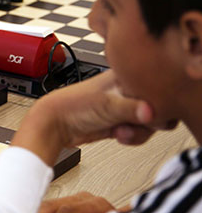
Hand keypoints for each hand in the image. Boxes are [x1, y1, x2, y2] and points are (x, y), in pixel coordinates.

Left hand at [12, 70, 156, 165]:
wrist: (54, 124)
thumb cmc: (71, 106)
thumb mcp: (106, 105)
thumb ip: (131, 109)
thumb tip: (153, 113)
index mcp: (125, 75)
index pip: (156, 86)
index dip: (158, 100)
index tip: (150, 110)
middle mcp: (127, 90)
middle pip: (158, 106)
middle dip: (148, 119)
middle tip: (137, 122)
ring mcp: (124, 107)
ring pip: (149, 122)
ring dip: (138, 130)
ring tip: (121, 130)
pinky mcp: (120, 123)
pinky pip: (138, 132)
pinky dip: (131, 137)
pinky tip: (117, 134)